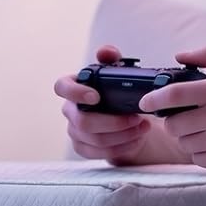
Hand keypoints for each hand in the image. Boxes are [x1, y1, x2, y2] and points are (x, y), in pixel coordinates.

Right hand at [54, 45, 151, 160]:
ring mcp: (75, 131)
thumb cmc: (118, 95)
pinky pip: (100, 153)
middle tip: (136, 118)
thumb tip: (106, 51)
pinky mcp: (83, 149)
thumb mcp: (118, 74)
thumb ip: (112, 60)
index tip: (96, 97)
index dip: (75, 92)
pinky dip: (122, 147)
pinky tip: (136, 140)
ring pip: (95, 140)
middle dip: (113, 122)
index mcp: (74, 88)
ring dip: (123, 135)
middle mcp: (70, 110)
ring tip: (143, 128)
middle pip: (83, 121)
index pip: (62, 87)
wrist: (127, 120)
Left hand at [138, 46, 205, 171]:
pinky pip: (196, 158)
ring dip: (188, 137)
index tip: (145, 103)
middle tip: (189, 117)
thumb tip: (178, 56)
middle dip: (174, 121)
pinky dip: (201, 152)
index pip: (174, 95)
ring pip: (183, 143)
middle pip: (173, 124)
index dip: (153, 99)